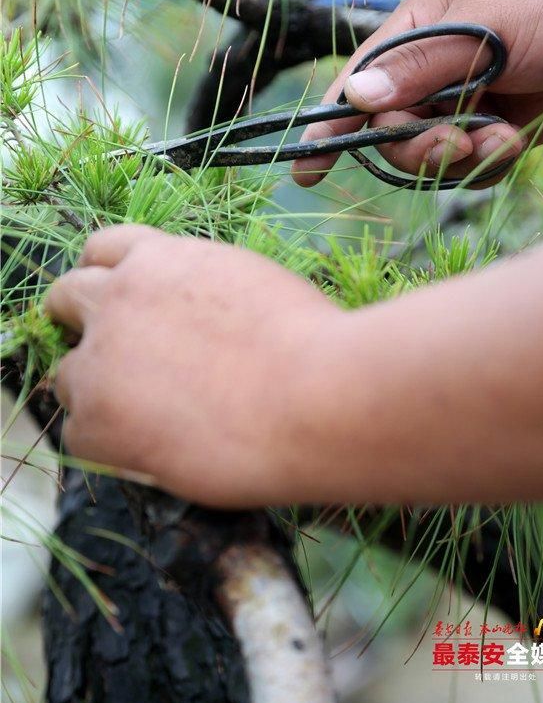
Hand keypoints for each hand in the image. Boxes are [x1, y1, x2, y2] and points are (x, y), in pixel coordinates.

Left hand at [45, 224, 341, 506]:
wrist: (317, 398)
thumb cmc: (311, 345)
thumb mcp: (249, 285)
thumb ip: (200, 289)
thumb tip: (190, 315)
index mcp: (160, 258)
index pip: (102, 250)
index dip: (107, 278)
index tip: (117, 303)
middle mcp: (118, 299)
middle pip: (65, 298)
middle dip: (79, 322)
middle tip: (112, 359)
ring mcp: (101, 361)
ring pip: (67, 375)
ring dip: (96, 392)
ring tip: (149, 420)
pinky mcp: (98, 423)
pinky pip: (79, 434)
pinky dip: (108, 445)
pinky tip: (156, 452)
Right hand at [292, 0, 542, 187]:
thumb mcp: (486, 29)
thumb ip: (420, 65)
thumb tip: (354, 96)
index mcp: (416, 29)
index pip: (359, 80)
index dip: (330, 123)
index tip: (306, 165)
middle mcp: (430, 69)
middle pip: (389, 129)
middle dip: (418, 145)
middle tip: (455, 141)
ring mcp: (459, 103)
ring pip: (426, 156)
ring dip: (460, 155)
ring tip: (501, 136)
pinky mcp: (488, 133)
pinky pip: (465, 169)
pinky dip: (487, 163)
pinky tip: (515, 139)